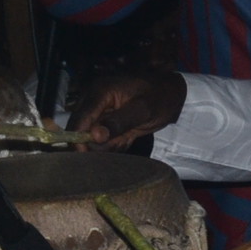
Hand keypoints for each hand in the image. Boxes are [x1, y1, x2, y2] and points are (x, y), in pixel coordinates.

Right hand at [72, 70, 186, 147]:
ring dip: (109, 144)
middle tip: (122, 141)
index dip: (78, 140)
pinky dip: (114, 143)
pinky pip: (102, 140)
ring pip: (91, 139)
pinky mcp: (104, 121)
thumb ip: (118, 122)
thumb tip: (94, 136)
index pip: (78, 120)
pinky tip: (128, 136)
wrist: (172, 93)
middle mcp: (93, 101)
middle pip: (80, 132)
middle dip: (99, 143)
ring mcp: (98, 112)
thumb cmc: (160, 96)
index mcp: (99, 92)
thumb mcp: (143, 110)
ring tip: (128, 136)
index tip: (88, 157)